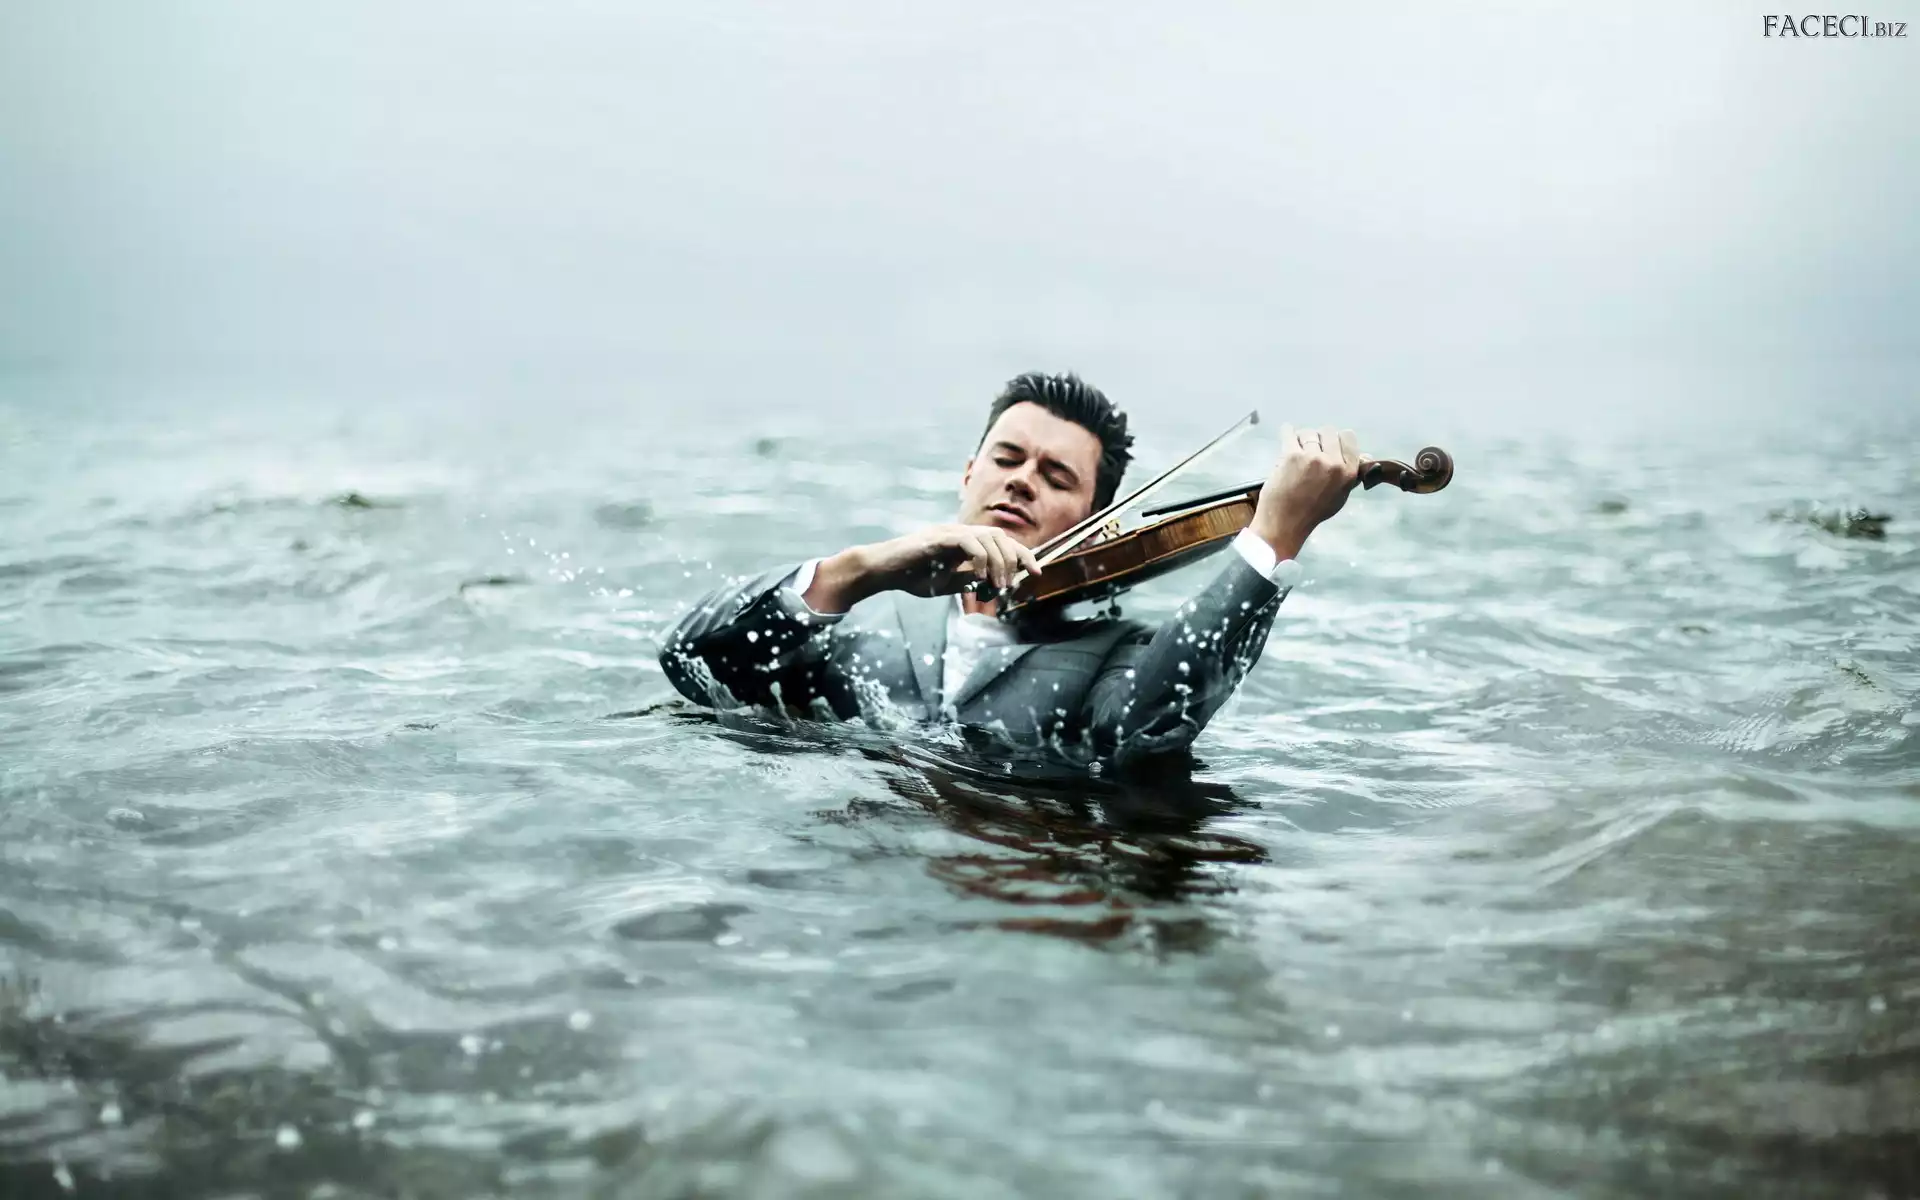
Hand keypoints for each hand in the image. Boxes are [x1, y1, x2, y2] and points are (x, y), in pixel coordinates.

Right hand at [803, 523, 1043, 611]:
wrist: (882, 570)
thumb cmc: (910, 575)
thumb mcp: (946, 583)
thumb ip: (967, 581)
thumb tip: (989, 585)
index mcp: (964, 542)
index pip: (1001, 542)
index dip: (1022, 555)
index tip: (1036, 572)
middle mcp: (960, 532)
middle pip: (1001, 536)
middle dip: (1015, 559)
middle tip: (1012, 585)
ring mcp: (949, 532)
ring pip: (989, 537)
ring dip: (999, 562)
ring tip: (998, 584)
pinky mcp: (939, 538)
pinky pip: (969, 542)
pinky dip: (980, 559)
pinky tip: (979, 577)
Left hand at [1249, 424, 1360, 560]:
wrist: (1285, 522)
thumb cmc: (1312, 511)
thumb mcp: (1341, 495)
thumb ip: (1352, 474)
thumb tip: (1366, 456)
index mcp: (1349, 472)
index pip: (1349, 438)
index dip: (1337, 439)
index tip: (1328, 445)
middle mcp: (1333, 463)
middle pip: (1328, 431)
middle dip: (1319, 438)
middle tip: (1310, 449)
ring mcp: (1313, 458)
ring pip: (1309, 432)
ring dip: (1302, 439)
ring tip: (1297, 451)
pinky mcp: (1292, 455)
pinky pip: (1289, 432)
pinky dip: (1287, 432)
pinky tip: (1286, 433)